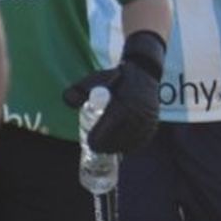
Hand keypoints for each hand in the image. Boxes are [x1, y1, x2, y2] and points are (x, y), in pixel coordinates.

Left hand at [62, 30, 164, 152]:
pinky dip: (129, 146)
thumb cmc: (115, 77)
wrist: (144, 72)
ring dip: (117, 147)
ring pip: (128, 144)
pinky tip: (121, 145)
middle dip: (104, 146)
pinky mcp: (153, 125)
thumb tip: (68, 101)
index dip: (95, 141)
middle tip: (95, 146)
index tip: (89, 142)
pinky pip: (139, 142)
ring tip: (106, 146)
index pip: (106, 132)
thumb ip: (78, 90)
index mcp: (122, 106)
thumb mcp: (94, 79)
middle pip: (116, 142)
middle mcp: (136, 115)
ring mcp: (146, 121)